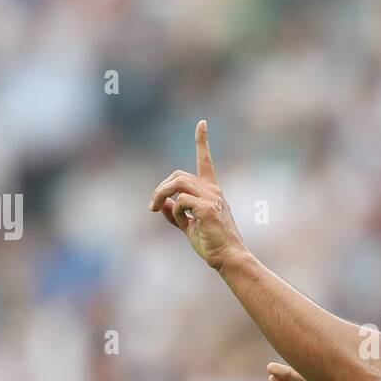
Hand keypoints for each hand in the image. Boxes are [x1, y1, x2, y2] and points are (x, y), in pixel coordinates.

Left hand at [148, 120, 246, 270]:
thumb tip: (159, 204)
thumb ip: (174, 213)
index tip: (202, 123)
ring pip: (177, 183)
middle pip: (178, 175)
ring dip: (161, 194)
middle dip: (161, 188)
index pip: (206, 161)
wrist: (228, 257)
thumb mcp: (188, 226)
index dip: (203, 141)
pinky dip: (174, 213)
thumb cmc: (211, 244)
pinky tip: (183, 224)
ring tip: (154, 209)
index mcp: (212, 192)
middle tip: (152, 206)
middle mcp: (213, 191)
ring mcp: (211, 198)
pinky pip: (179, 202)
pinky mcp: (207, 208)